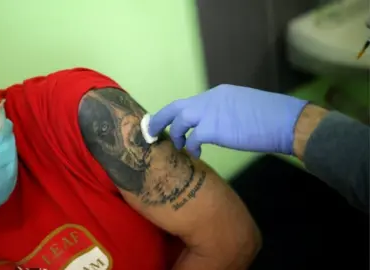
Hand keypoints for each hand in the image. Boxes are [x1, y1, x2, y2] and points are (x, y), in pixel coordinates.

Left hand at [148, 84, 308, 157]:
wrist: (285, 121)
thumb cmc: (271, 117)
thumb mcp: (243, 108)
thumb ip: (225, 112)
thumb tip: (217, 124)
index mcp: (218, 94)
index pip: (190, 102)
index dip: (178, 114)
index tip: (171, 122)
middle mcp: (210, 99)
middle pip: (176, 106)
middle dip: (160, 119)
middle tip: (151, 130)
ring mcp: (209, 112)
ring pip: (179, 121)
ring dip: (174, 135)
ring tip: (177, 146)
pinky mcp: (212, 128)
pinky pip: (192, 139)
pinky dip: (191, 147)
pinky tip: (196, 155)